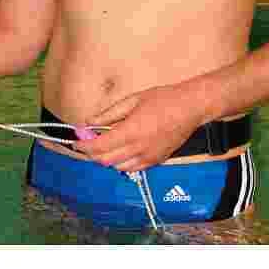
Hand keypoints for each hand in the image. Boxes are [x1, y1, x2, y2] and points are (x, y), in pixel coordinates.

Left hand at [72, 83, 207, 171]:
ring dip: (106, 158)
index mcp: (131, 131)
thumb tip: (89, 122)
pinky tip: (121, 150)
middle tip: (87, 141)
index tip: (76, 141)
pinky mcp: (156, 161)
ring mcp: (148, 157)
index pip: (98, 147)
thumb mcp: (131, 101)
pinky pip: (132, 168)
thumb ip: (108, 114)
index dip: (83, 146)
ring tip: (105, 144)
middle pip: (104, 160)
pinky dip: (121, 163)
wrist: (192, 107)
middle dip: (91, 153)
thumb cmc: (163, 99)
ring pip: (117, 167)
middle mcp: (139, 148)